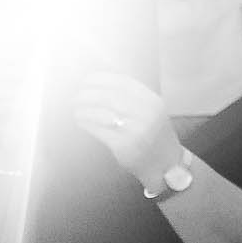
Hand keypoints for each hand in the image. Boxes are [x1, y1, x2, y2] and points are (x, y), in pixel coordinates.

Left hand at [72, 74, 181, 188]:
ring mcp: (136, 130)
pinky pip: (98, 130)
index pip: (122, 82)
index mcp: (153, 101)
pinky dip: (86, 123)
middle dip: (86, 95)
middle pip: (108, 97)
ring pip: (101, 113)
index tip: (86, 80)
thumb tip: (99, 83)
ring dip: (83, 109)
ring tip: (76, 109)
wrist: (166, 163)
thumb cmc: (154, 135)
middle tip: (75, 96)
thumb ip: (132, 97)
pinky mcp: (124, 145)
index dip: (100, 79)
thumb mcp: (151, 111)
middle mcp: (146, 113)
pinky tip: (81, 121)